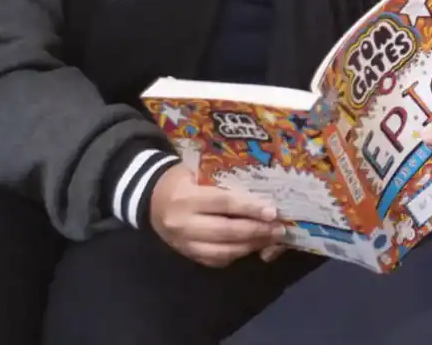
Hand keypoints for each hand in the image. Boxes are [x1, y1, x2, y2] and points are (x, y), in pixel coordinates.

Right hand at [148, 163, 283, 267]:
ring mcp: (184, 244)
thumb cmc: (182, 179)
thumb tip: (261, 190)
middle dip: (257, 231)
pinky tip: (253, 246)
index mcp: (186, 198)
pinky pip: (217, 260)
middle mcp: (184, 224)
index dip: (250, 208)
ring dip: (252, 246)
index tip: (273, 211)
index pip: (224, 204)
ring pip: (224, 251)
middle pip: (227, 231)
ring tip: (272, 239)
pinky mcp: (188, 255)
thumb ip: (223, 181)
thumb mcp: (197, 171)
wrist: (151, 199)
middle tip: (280, 228)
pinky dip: (238, 254)